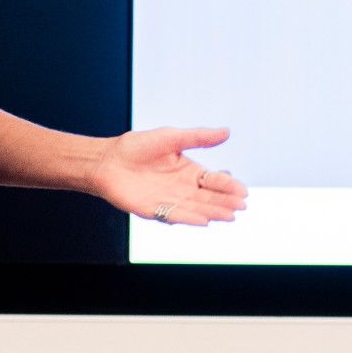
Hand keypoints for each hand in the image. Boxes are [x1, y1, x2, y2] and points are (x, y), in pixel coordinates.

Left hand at [89, 127, 247, 226]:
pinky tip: (203, 221)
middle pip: (208, 198)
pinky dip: (189, 218)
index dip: (228, 185)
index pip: (213, 180)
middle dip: (225, 202)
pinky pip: (174, 215)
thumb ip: (198, 137)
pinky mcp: (154, 211)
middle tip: (241, 206)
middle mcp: (182, 189)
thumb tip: (227, 131)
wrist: (108, 159)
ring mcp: (169, 201)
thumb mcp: (171, 137)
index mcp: (189, 171)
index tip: (243, 190)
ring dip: (212, 212)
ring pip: (196, 209)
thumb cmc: (138, 146)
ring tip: (229, 215)